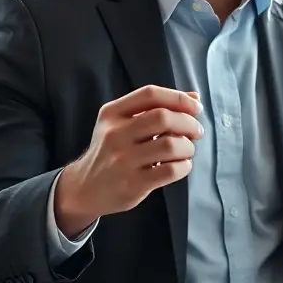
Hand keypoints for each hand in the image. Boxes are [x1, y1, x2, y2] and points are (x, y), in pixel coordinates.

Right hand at [54, 85, 204, 237]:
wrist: (85, 188)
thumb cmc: (112, 151)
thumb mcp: (123, 123)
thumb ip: (156, 108)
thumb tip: (194, 97)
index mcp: (112, 113)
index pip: (150, 94)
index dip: (178, 98)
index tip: (195, 107)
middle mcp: (115, 134)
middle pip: (163, 118)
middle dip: (188, 123)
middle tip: (196, 132)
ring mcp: (122, 160)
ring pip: (170, 145)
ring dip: (188, 147)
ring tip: (187, 150)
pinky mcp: (132, 184)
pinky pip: (170, 170)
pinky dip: (184, 166)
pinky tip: (180, 165)